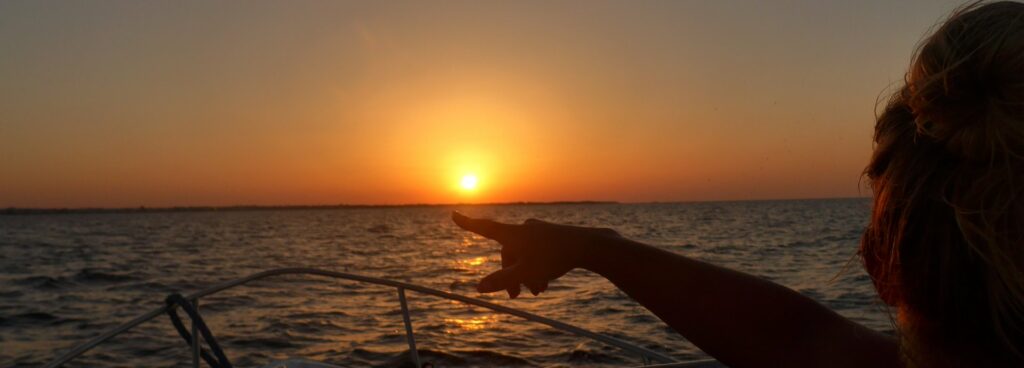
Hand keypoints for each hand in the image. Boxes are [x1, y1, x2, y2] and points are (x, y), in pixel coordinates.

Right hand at [451, 211, 619, 297]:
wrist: (589, 245)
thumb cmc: (555, 258)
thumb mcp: (525, 272)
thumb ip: (502, 281)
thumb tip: (478, 288)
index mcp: (513, 234)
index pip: (484, 228)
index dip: (467, 224)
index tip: (453, 214)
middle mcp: (523, 229)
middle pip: (508, 253)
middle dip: (511, 275)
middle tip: (516, 297)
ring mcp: (538, 231)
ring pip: (524, 255)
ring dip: (526, 274)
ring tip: (538, 292)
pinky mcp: (552, 235)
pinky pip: (537, 252)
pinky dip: (537, 267)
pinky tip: (546, 282)